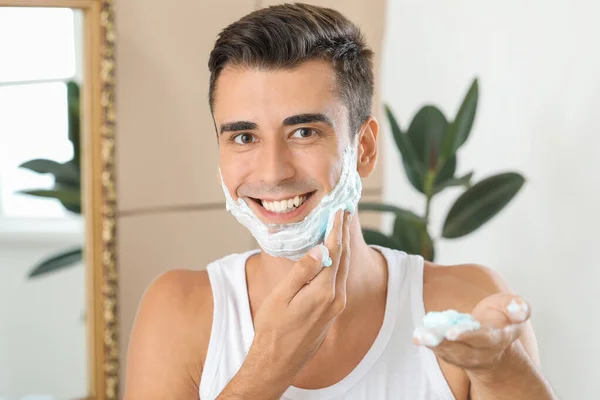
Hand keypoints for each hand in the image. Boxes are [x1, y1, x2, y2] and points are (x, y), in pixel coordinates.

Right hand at [222, 210, 350, 397]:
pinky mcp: (332, 312)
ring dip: (342, 247)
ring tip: (339, 228)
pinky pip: (339, 280)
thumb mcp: (282, 296)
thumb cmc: (273, 329)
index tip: (338, 211)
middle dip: (343, 234)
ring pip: (343, 269)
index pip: (335, 252)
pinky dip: (338, 262)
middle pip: (344, 258)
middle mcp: (336, 298)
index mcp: (324, 292)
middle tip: (343, 212)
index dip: (336, 229)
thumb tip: (321, 249)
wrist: (277, 362)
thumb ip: (303, 271)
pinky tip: (333, 255)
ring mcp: (336, 307)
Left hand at [415, 293, 530, 370]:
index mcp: (499, 338)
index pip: (484, 339)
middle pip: (464, 350)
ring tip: (420, 336)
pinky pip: (443, 353)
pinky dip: (431, 346)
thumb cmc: (502, 319)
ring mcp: (469, 357)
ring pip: (451, 354)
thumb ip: (518, 307)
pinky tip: (419, 337)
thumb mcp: (513, 308)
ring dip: (434, 345)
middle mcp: (484, 352)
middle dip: (446, 344)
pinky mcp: (456, 357)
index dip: (468, 336)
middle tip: (427, 336)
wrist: (496, 342)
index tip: (452, 332)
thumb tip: (519, 309)